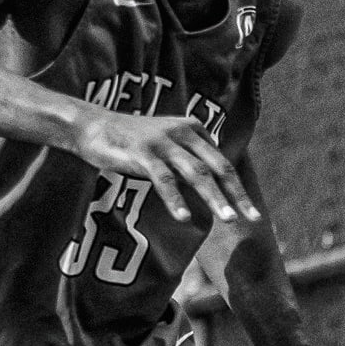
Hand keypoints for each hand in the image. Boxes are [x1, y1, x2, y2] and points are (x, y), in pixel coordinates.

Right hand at [69, 105, 260, 226]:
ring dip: (214, 198)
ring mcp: (162, 143)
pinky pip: (163, 179)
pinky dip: (175, 199)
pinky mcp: (141, 153)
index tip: (252, 214)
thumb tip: (215, 187)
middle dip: (236, 195)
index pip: (222, 164)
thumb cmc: (133, 141)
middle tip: (252, 218)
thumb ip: (191, 160)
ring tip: (228, 219)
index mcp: (193, 130)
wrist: (93, 126)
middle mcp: (182, 133)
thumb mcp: (169, 146)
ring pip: (196, 173)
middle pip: (217, 168)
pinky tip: (185, 217)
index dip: (238, 190)